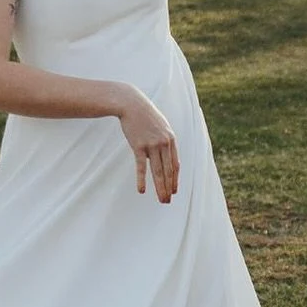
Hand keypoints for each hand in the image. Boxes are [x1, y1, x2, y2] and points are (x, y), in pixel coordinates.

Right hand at [117, 88, 178, 202]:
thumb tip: (166, 154)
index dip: (174, 180)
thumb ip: (165, 140)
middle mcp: (164, 144)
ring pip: (158, 172)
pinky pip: (141, 166)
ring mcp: (152, 145)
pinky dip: (141, 179)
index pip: (175, 165)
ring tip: (161, 200)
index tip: (174, 191)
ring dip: (160, 188)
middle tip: (167, 201)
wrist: (132, 104)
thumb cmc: (146, 116)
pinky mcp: (138, 146)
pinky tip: (142, 190)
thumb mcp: (161, 126)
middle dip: (168, 188)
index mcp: (171, 140)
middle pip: (168, 171)